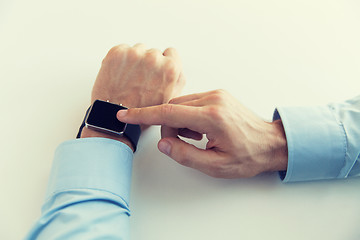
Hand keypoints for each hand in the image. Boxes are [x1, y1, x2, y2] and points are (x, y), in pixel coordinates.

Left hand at [81, 44, 185, 147]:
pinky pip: (122, 50)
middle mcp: (154, 58)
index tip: (156, 70)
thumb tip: (176, 68)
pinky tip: (120, 76)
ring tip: (130, 80)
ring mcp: (134, 54)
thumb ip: (178, 80)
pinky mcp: (117, 53)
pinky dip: (120, 60)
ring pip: (138, 50)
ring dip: (135, 61)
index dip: (164, 62)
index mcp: (170, 68)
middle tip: (141, 81)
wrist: (114, 119)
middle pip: (153, 53)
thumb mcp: (171, 100)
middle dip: (148, 64)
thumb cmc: (142, 114)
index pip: (171, 52)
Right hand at [117, 89, 287, 177]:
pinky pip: (190, 102)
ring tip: (197, 138)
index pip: (169, 112)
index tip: (125, 114)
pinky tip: (201, 129)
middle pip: (172, 107)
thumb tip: (162, 143)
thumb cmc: (248, 156)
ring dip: (178, 121)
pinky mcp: (217, 95)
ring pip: (180, 104)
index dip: (143, 114)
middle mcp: (213, 100)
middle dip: (168, 126)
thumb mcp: (216, 166)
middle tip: (182, 144)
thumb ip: (185, 155)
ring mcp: (216, 94)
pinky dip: (187, 116)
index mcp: (212, 117)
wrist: (270, 143)